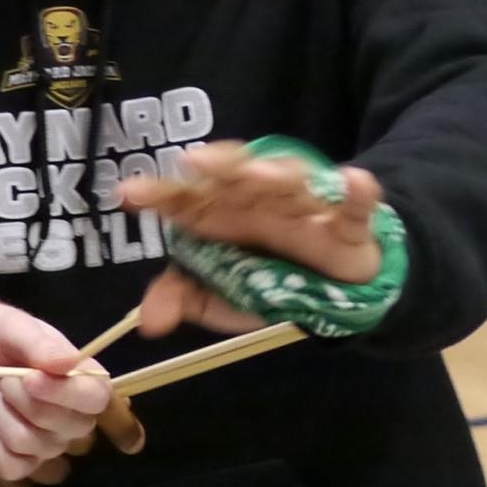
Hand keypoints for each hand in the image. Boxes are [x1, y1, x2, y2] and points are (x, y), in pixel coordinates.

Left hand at [0, 293, 117, 486]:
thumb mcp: (11, 326)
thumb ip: (39, 344)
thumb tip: (68, 363)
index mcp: (79, 376)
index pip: (98, 398)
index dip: (66, 395)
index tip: (29, 378)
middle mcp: (71, 412)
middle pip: (70, 429)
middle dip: (26, 405)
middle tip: (2, 381)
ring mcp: (46, 439)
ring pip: (37, 449)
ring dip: (4, 420)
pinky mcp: (18, 457)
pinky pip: (14, 468)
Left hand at [117, 145, 388, 338]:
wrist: (337, 291)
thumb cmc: (270, 281)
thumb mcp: (219, 297)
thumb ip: (183, 298)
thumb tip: (148, 322)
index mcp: (224, 215)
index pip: (189, 197)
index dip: (160, 193)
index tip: (128, 195)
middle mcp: (261, 202)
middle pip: (238, 175)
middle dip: (218, 167)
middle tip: (194, 165)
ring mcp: (306, 210)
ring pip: (292, 183)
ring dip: (276, 175)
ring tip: (259, 176)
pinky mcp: (348, 227)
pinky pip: (355, 208)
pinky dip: (358, 194)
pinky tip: (356, 181)